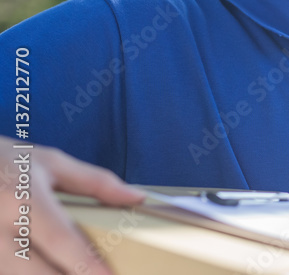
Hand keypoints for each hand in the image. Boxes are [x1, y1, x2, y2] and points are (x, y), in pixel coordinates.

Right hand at [0, 136, 145, 273]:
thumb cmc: (12, 164)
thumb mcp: (53, 163)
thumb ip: (96, 182)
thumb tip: (136, 198)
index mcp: (23, 197)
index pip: (58, 237)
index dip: (83, 261)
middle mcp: (0, 226)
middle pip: (35, 270)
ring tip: (77, 274)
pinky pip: (7, 273)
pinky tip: (53, 271)